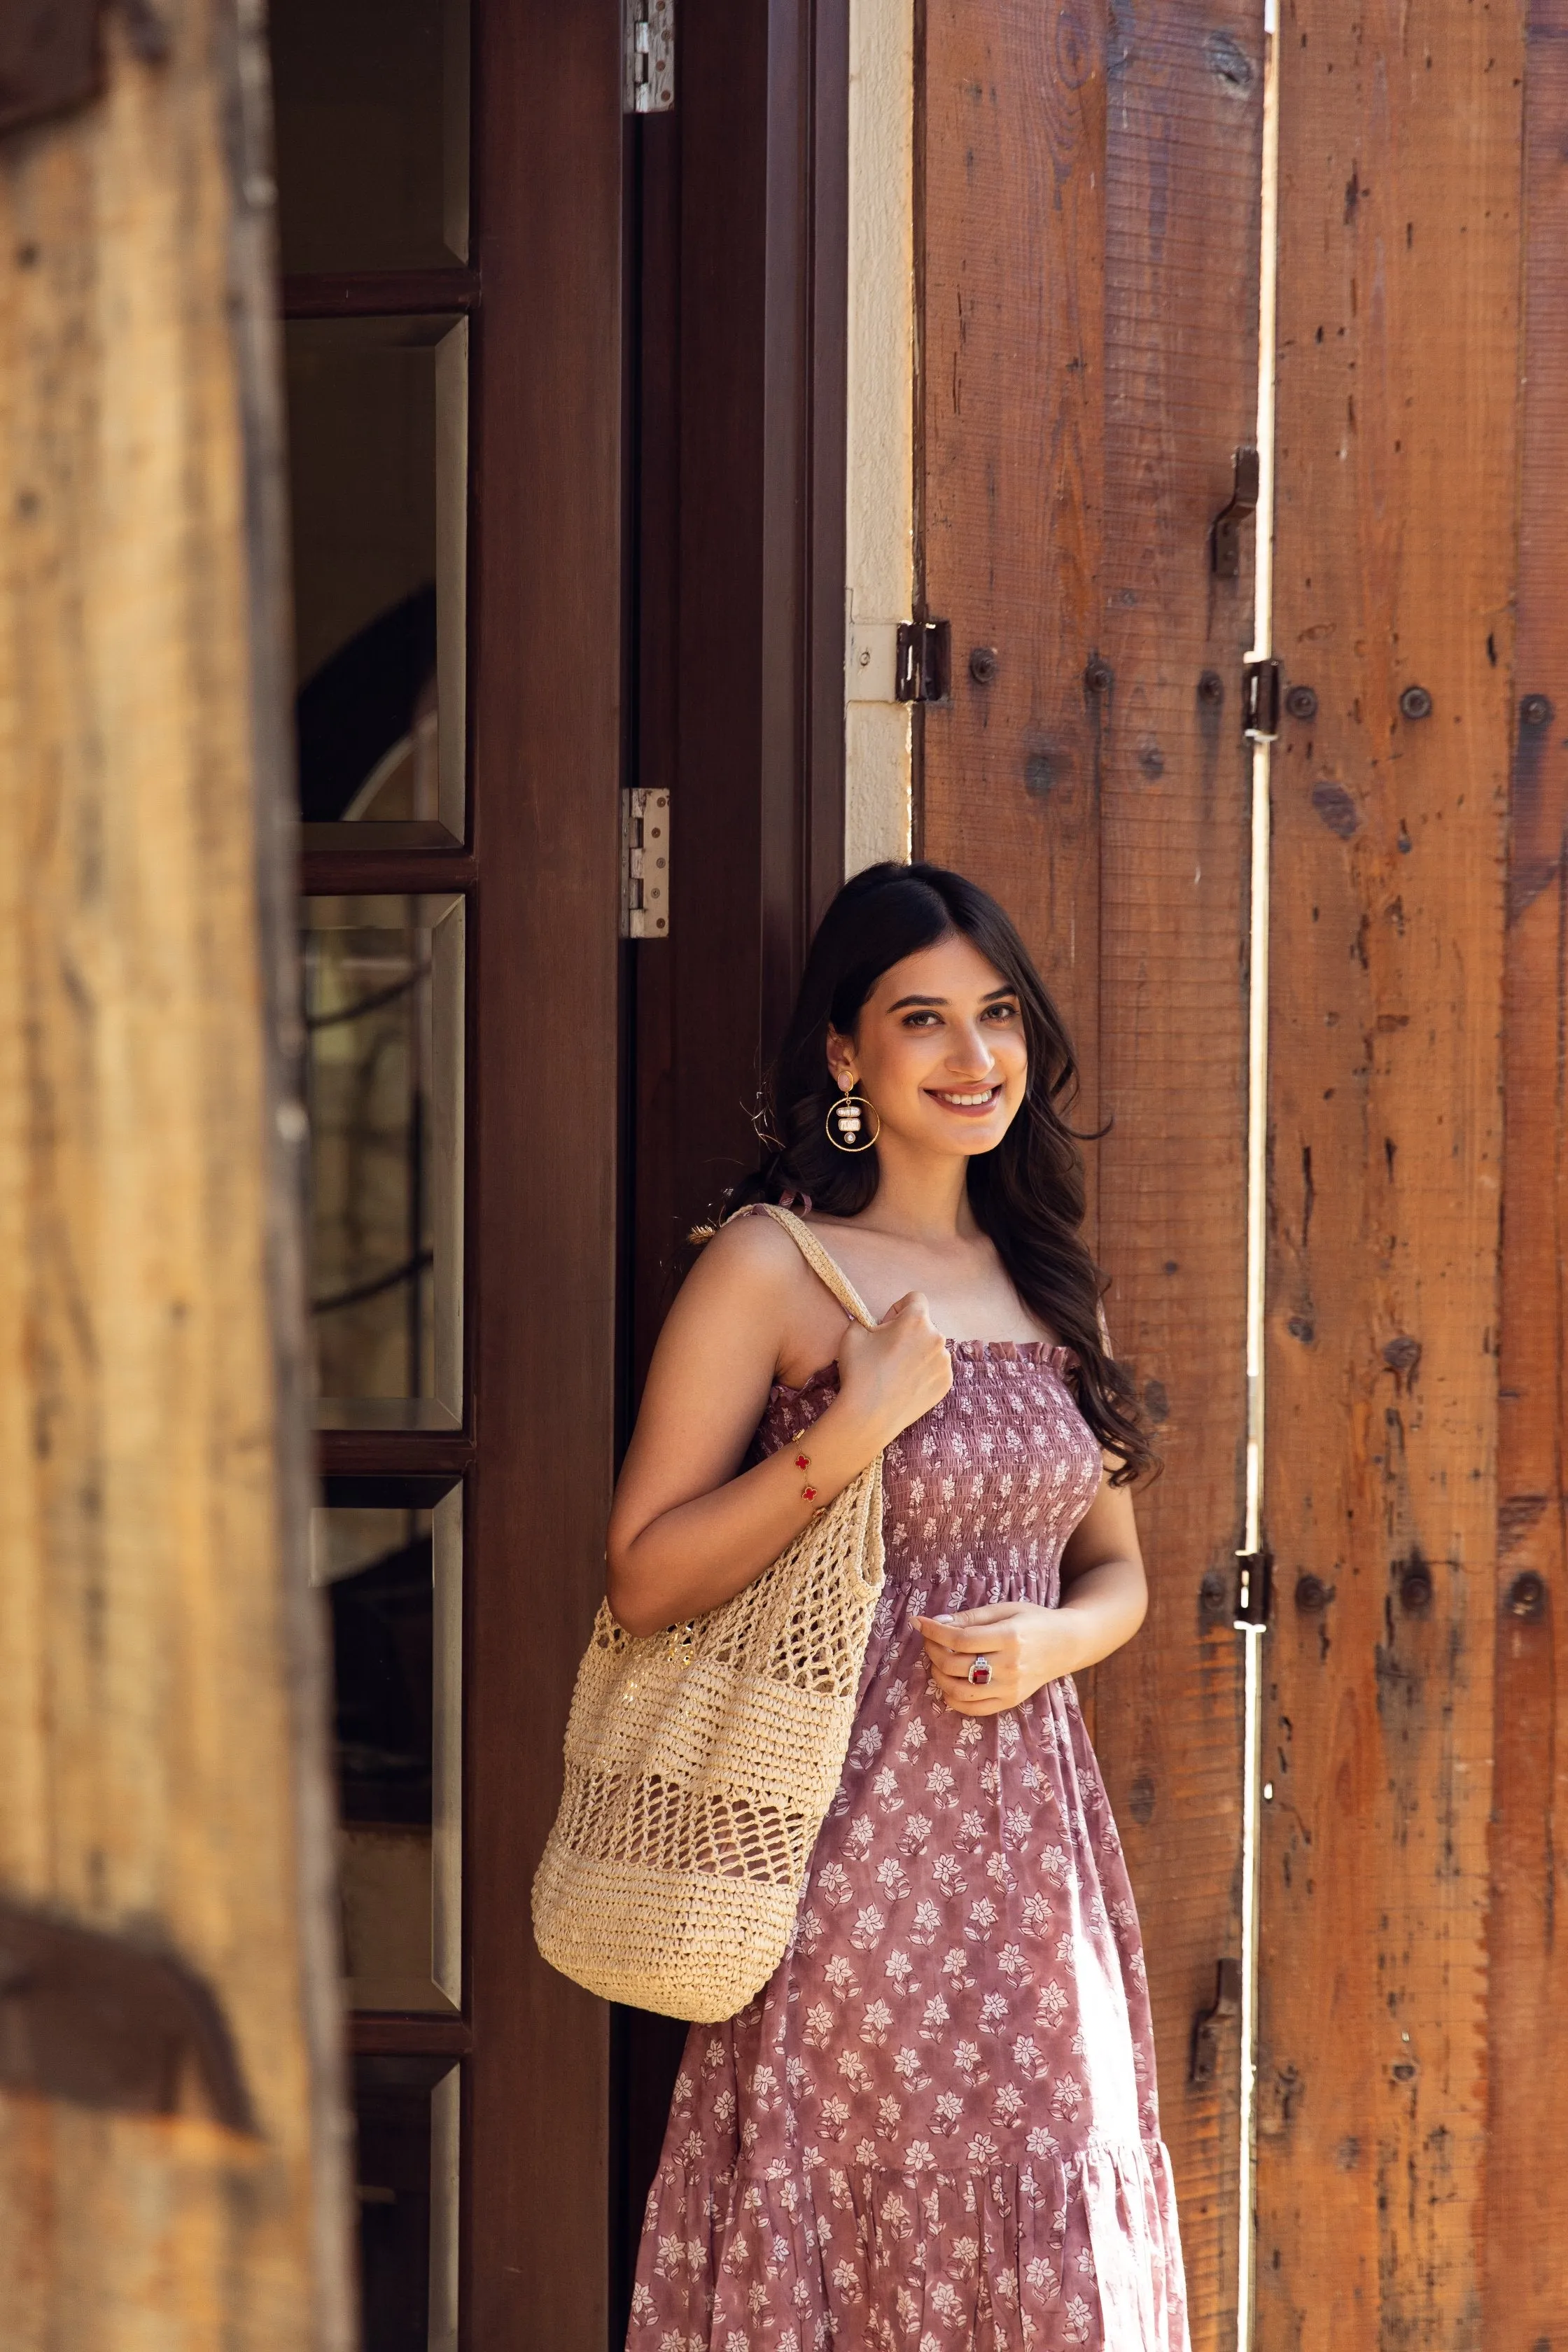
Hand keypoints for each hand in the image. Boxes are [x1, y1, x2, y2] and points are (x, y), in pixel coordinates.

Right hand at [836, 1292, 951, 1449]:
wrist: (869, 1415)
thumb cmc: (860, 1371)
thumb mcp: (853, 1333)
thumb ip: (868, 1318)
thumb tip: (879, 1324)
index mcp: (916, 1320)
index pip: (915, 1298)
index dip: (898, 1309)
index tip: (886, 1327)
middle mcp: (937, 1337)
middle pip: (924, 1325)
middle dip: (908, 1332)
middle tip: (888, 1352)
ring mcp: (945, 1362)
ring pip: (931, 1347)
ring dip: (917, 1352)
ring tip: (897, 1372)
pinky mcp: (946, 1382)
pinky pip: (936, 1368)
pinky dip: (924, 1372)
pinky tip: (906, 1384)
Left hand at [915, 1602, 1082, 1714]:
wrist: (1066, 1644)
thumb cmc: (1033, 1621)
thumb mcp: (1005, 1609)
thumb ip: (972, 1617)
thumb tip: (938, 1622)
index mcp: (1009, 1638)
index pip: (960, 1639)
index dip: (934, 1632)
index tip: (919, 1622)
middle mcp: (1010, 1666)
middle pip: (956, 1666)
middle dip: (933, 1651)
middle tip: (929, 1640)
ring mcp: (1010, 1688)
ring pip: (960, 1691)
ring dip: (938, 1676)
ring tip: (938, 1661)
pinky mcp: (1010, 1701)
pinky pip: (973, 1709)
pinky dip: (953, 1698)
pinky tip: (948, 1682)